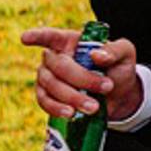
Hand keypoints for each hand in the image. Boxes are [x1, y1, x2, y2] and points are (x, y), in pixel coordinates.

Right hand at [22, 28, 142, 121]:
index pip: (50, 36)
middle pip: (58, 65)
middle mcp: (55, 57)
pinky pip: (44, 102)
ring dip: (72, 97)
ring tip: (93, 107)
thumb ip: (115, 51)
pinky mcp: (47, 96)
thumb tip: (96, 56)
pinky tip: (72, 114)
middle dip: (82, 78)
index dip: (37, 36)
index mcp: (70, 41)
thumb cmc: (118, 68)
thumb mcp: (125, 54)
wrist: (119, 95)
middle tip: (106, 87)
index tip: (25, 38)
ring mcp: (48, 77)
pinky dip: (57, 108)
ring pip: (51, 85)